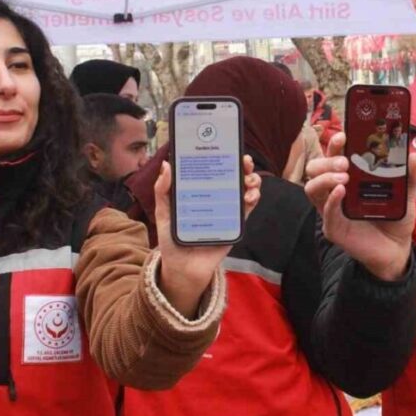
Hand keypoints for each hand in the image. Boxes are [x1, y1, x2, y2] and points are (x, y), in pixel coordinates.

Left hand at [153, 155, 260, 317]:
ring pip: (245, 189)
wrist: (182, 269)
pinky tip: (249, 196)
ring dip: (252, 181)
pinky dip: (252, 199)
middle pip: (233, 176)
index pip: (213, 169)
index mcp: (199, 191)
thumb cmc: (172, 240)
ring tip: (248, 181)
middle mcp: (216, 197)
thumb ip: (163, 190)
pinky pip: (247, 209)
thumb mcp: (164, 213)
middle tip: (244, 161)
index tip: (226, 146)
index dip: (221, 156)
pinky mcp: (235, 225)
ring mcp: (227, 210)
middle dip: (243, 165)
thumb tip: (167, 165)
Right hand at [304, 132, 415, 280]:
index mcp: (349, 177)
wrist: (397, 248)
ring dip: (325, 178)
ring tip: (344, 177)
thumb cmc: (395, 218)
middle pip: (315, 169)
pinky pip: (326, 214)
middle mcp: (335, 191)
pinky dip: (331, 201)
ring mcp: (332, 210)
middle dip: (327, 160)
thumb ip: (410, 176)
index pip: (333, 156)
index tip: (344, 135)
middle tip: (345, 162)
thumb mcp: (407, 194)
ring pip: (312, 189)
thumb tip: (413, 156)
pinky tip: (340, 192)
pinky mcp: (334, 229)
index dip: (335, 144)